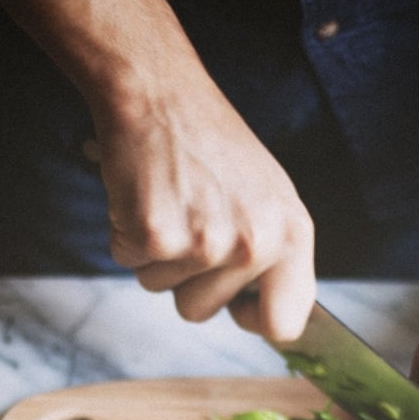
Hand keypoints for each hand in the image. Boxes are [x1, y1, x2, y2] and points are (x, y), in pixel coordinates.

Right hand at [90, 60, 314, 342]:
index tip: (237, 307)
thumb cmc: (210, 145)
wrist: (160, 95)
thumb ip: (275, 258)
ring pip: (162, 291)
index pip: (285, 324)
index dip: (254, 322)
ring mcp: (205, 244)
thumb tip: (269, 318)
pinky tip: (143, 195)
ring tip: (170, 201)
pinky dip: (126, 234)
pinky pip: (130, 264)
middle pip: (202, 312)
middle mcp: (254, 244)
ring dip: (156, 255)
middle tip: (189, 219)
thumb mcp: (269, 198)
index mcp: (292, 234)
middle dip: (184, 278)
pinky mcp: (156, 236)